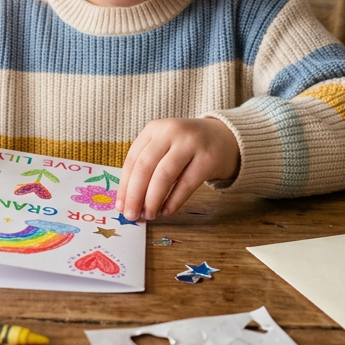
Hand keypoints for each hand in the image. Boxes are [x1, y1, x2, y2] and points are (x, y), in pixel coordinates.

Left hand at [116, 117, 239, 220]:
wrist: (225, 138)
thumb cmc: (187, 148)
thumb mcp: (164, 146)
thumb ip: (147, 168)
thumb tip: (128, 202)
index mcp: (154, 129)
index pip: (132, 159)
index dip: (124, 185)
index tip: (120, 207)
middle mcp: (170, 132)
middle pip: (145, 167)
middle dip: (135, 195)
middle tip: (131, 215)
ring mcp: (190, 144)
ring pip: (164, 175)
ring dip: (153, 199)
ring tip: (149, 215)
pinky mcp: (208, 159)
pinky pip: (186, 184)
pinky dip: (174, 201)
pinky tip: (166, 211)